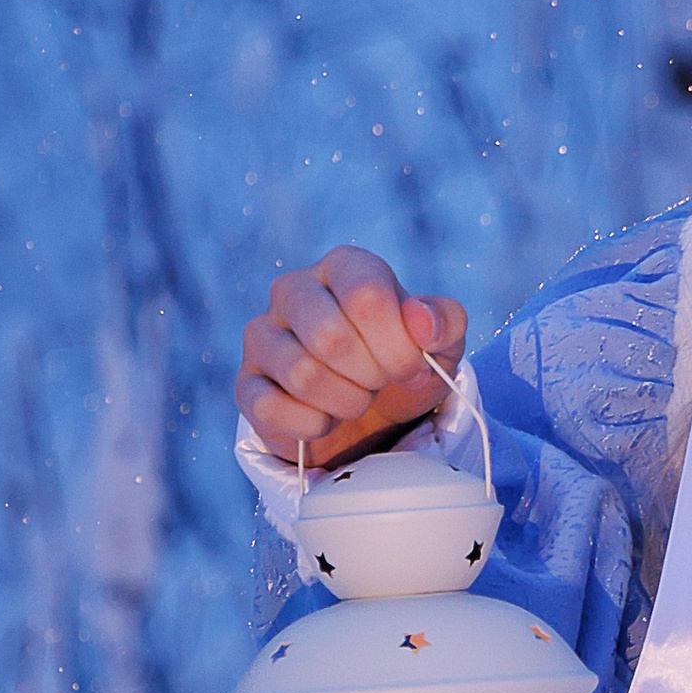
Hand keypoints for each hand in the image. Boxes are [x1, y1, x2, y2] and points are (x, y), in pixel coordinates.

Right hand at [237, 245, 469, 466]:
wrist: (374, 414)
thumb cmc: (405, 364)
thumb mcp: (442, 344)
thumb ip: (445, 321)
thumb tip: (420, 318)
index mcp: (343, 266)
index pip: (366, 297)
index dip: (398, 346)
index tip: (411, 367)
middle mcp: (293, 290)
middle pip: (329, 336)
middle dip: (371, 376)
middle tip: (380, 383)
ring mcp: (262, 335)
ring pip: (302, 374)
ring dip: (346, 402)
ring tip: (357, 399)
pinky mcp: (246, 383)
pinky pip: (271, 408)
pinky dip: (313, 426)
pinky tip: (326, 419)